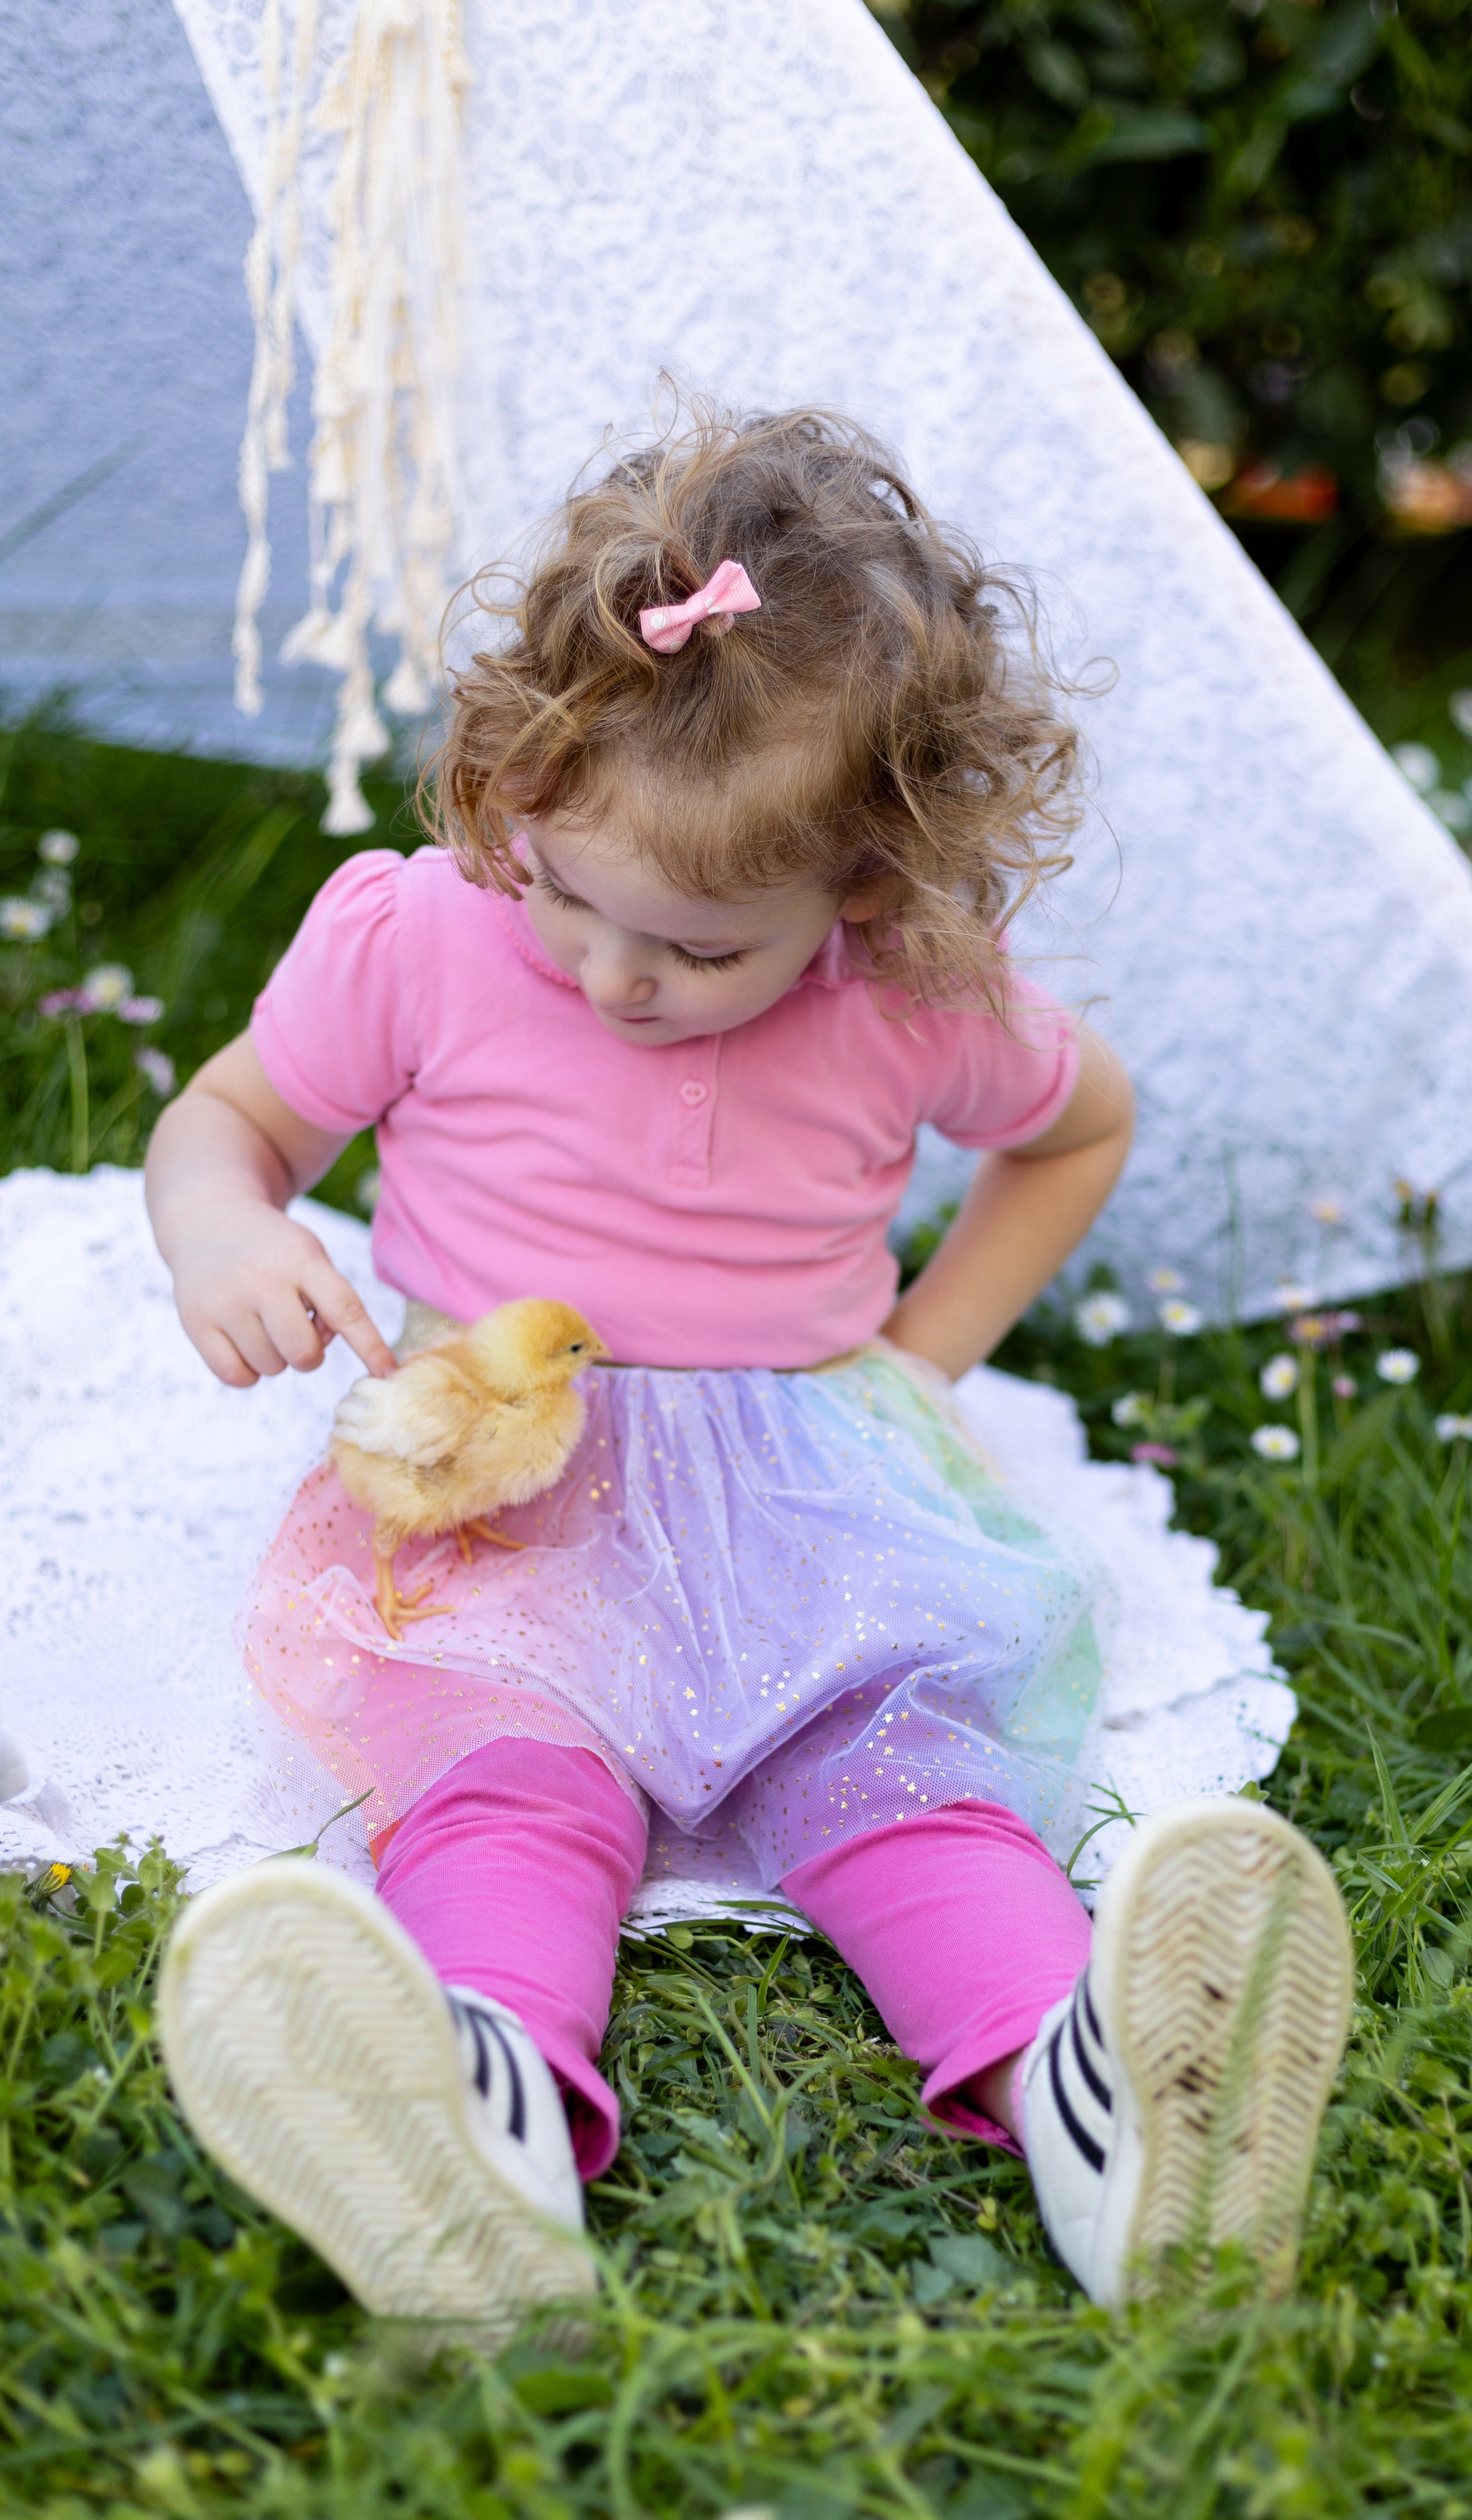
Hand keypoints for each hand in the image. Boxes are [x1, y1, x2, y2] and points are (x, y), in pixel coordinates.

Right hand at [169, 1197, 397, 1388]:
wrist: (207, 1221)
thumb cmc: (275, 1250)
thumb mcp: (310, 1256)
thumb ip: (329, 1301)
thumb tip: (320, 1348)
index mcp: (301, 1258)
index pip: (345, 1310)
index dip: (370, 1346)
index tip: (388, 1373)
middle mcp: (261, 1279)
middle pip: (305, 1353)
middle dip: (310, 1353)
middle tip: (296, 1327)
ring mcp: (224, 1302)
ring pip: (271, 1368)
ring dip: (276, 1356)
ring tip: (263, 1322)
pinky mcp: (195, 1322)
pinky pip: (238, 1377)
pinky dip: (248, 1371)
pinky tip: (244, 1340)